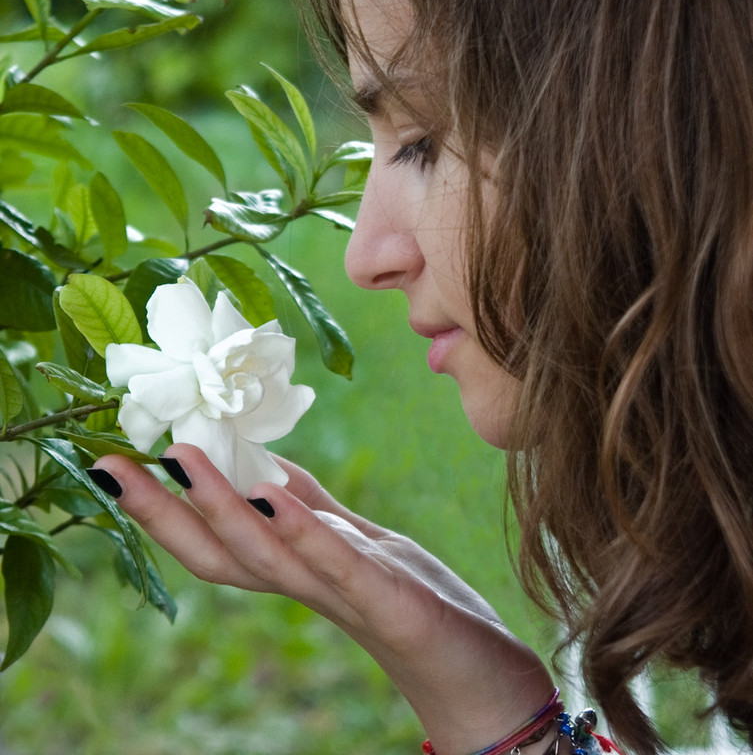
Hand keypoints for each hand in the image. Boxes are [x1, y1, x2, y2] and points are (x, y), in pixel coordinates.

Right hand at [94, 445, 553, 754]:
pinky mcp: (394, 602)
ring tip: (184, 462)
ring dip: (224, 508)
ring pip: (270, 557)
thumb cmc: (414, 602)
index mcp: (295, 573)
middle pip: (223, 553)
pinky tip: (273, 498)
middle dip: (165, 510)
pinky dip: (306, 533)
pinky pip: (343, 566)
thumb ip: (308, 509)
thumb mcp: (354, 542)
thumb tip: (260, 464)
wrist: (485, 676)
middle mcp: (309, 588)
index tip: (112, 463)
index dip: (162, 507)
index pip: (216, 541)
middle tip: (112, 466)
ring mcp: (349, 596)